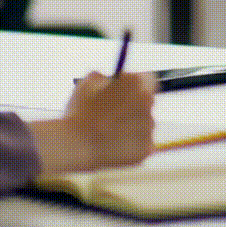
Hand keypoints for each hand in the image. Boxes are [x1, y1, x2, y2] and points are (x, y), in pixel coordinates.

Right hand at [31, 71, 156, 173]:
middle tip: (113, 115)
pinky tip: (113, 145)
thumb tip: (108, 80)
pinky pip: (142, 145)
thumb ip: (105, 78)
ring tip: (108, 133)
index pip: (146, 80)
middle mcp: (148, 103)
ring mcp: (149, 128)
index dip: (133, 86)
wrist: (76, 144)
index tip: (124, 92)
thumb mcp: (88, 83)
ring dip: (132, 127)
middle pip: (146, 102)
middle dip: (133, 107)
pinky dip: (131, 146)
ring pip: (144, 125)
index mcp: (136, 83)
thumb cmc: (80, 113)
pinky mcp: (146, 149)